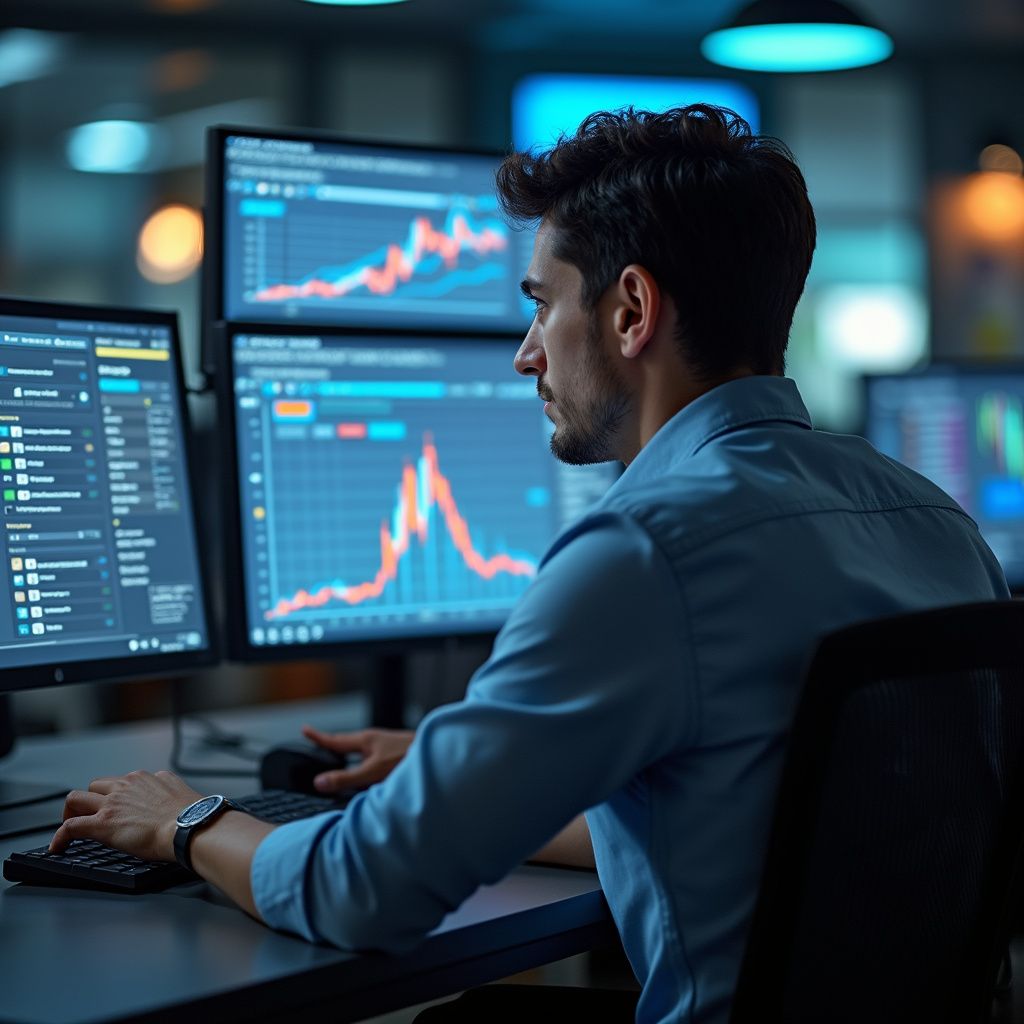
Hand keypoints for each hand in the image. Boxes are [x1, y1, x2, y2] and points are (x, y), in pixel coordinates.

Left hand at [49, 770, 202, 861]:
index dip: (113, 794)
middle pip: (95, 785)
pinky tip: (58, 847)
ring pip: (76, 798)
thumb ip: (165, 786)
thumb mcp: (178, 790)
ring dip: (70, 811)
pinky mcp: (102, 824)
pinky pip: (70, 826)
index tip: (113, 806)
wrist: (188, 826)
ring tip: (70, 827)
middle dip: (90, 800)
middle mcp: (125, 785)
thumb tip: (166, 790)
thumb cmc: (190, 814)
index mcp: (144, 778)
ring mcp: (111, 803)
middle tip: (90, 816)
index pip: (120, 781)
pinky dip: (60, 836)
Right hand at [301, 725, 413, 792]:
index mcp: (366, 740)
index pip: (335, 739)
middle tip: (319, 747)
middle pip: (347, 745)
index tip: (304, 730)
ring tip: (341, 764)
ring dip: (350, 760)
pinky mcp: (396, 757)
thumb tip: (320, 781)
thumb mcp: (373, 772)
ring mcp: (386, 748)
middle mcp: (375, 742)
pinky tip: (369, 779)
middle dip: (333, 748)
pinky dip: (365, 769)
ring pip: (362, 754)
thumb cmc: (410, 759)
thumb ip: (347, 778)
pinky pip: (373, 762)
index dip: (318, 737)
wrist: (441, 755)